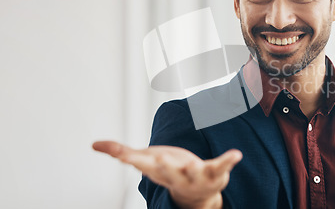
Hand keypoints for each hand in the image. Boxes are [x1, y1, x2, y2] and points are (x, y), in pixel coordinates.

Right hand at [92, 141, 241, 208]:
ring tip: (193, 162)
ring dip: (193, 169)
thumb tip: (95, 145)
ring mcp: (195, 176)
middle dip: (164, 167)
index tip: (121, 154)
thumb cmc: (169, 171)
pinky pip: (222, 165)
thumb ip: (120, 152)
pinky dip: (229, 160)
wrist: (197, 193)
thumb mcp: (144, 160)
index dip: (130, 159)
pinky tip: (236, 154)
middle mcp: (175, 175)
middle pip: (168, 172)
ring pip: (193, 173)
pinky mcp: (214, 172)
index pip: (141, 165)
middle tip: (160, 160)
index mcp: (157, 170)